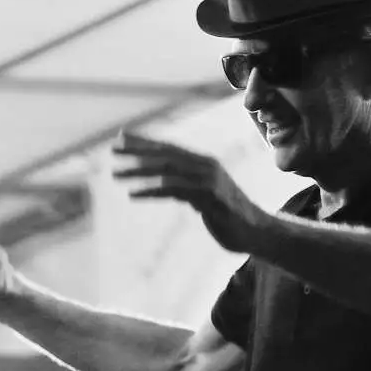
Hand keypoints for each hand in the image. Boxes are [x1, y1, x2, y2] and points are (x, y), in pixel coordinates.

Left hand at [111, 131, 272, 254]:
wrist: (258, 232)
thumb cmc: (229, 215)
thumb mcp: (205, 196)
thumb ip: (188, 186)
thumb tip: (167, 183)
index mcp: (204, 163)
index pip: (170, 148)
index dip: (146, 142)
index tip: (122, 139)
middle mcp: (206, 166)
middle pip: (166, 154)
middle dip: (137, 151)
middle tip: (112, 150)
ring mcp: (208, 181)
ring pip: (167, 170)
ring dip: (139, 170)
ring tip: (116, 173)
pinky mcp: (209, 197)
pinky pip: (175, 190)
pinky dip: (152, 189)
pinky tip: (132, 194)